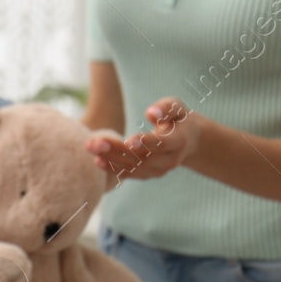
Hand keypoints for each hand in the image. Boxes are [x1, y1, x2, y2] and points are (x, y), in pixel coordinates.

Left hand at [85, 97, 201, 184]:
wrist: (189, 141)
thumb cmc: (178, 118)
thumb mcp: (177, 107)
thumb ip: (166, 108)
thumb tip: (150, 113)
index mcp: (179, 140)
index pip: (162, 144)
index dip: (146, 143)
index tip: (129, 140)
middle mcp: (171, 159)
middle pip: (142, 157)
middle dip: (117, 150)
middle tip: (95, 142)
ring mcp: (160, 169)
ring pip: (134, 168)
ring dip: (110, 159)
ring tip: (90, 147)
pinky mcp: (150, 174)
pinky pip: (131, 174)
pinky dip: (113, 168)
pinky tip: (97, 161)